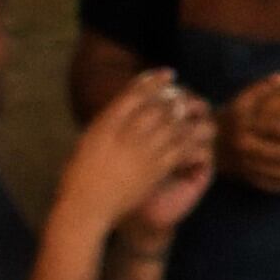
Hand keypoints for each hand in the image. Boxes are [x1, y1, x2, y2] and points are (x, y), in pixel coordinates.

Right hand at [64, 69, 213, 232]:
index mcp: (105, 123)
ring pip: (174, 124)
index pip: (134, 93)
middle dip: (176, 97)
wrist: (88, 205)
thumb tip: (125, 107)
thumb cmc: (81, 175)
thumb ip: (108, 123)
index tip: (168, 73)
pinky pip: (181, 148)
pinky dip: (192, 141)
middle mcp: (125, 132)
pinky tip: (199, 140)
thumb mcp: (89, 141)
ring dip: (188, 116)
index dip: (154, 81)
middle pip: (158, 105)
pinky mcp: (156, 168)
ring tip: (197, 113)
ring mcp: (142, 150)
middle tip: (185, 95)